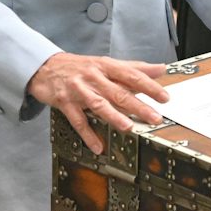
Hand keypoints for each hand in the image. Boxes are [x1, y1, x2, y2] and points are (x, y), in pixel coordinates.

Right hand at [27, 53, 171, 154]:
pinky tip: (98, 146)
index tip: (164, 97)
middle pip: (118, 92)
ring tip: (128, 127)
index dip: (149, 86)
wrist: (46, 67)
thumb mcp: (107, 63)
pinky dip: (88, 134)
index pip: (131, 75)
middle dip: (137, 105)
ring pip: (98, 104)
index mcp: (106, 66)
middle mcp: (93, 77)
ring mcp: (78, 90)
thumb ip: (134, 67)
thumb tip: (160, 69)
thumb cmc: (81, 67)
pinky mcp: (65, 102)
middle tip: (154, 117)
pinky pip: (78, 120)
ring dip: (114, 116)